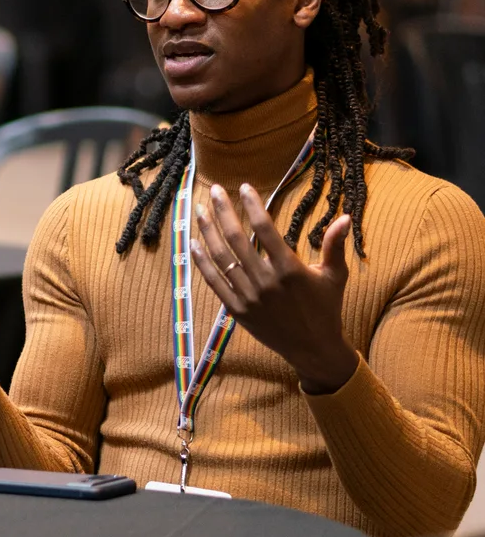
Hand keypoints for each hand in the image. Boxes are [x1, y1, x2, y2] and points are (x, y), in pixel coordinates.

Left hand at [191, 183, 357, 394]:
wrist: (313, 348)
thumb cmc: (326, 308)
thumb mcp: (334, 276)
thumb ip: (334, 245)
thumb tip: (344, 216)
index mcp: (289, 269)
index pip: (265, 229)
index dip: (253, 206)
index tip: (245, 187)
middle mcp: (265, 281)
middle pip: (236, 239)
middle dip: (223, 211)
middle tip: (213, 190)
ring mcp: (248, 296)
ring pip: (221, 258)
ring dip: (207, 232)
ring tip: (199, 210)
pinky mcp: (237, 310)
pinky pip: (214, 282)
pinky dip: (202, 262)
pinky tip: (193, 244)